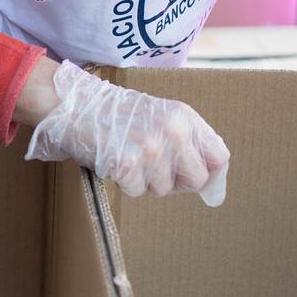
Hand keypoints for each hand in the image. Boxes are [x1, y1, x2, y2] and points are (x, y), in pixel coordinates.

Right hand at [18, 59, 230, 205]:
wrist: (77, 105)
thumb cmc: (120, 115)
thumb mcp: (162, 116)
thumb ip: (188, 142)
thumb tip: (212, 186)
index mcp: (185, 117)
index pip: (220, 157)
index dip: (213, 175)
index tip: (203, 184)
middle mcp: (173, 131)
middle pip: (196, 180)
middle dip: (177, 181)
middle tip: (155, 167)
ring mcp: (151, 148)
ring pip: (164, 189)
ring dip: (146, 181)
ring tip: (130, 156)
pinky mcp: (127, 163)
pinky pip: (137, 191)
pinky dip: (125, 183)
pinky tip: (115, 161)